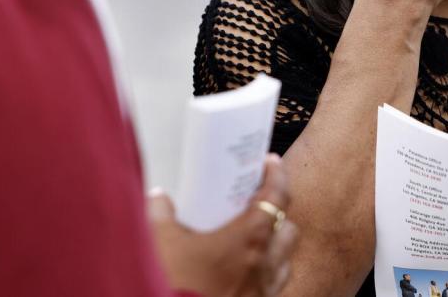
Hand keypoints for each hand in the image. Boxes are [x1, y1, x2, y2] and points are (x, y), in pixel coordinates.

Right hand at [148, 154, 297, 296]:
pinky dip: (266, 274)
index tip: (271, 163)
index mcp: (249, 239)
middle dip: (279, 214)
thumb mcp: (160, 242)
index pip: (277, 197)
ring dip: (276, 246)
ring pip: (285, 261)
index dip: (278, 175)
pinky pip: (273, 287)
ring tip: (254, 239)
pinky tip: (244, 272)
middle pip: (289, 229)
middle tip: (258, 204)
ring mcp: (264, 291)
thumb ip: (159, 213)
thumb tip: (158, 198)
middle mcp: (265, 264)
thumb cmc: (175, 284)